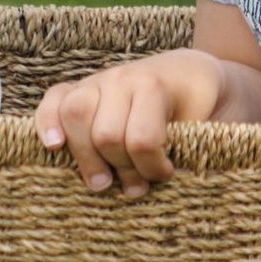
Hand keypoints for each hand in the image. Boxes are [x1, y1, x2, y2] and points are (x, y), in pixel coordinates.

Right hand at [33, 49, 227, 196]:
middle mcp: (125, 77)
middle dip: (122, 168)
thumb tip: (190, 189)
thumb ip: (199, 155)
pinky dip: (47, 122)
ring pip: (75, 113)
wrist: (195, 72)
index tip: (167, 174)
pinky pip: (55, 99)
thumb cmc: (205, 106)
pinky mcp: (82, 88)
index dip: (153, 168)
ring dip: (86, 157)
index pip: (142, 138)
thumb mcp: (213, 126)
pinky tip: (55, 148)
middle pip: (106, 133)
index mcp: (159, 85)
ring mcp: (100, 80)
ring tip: (103, 183)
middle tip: (138, 185)